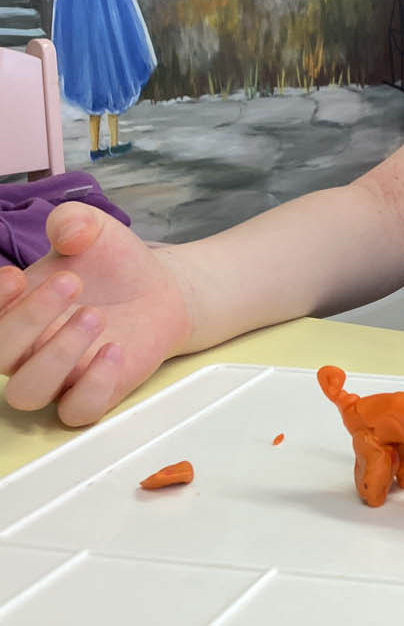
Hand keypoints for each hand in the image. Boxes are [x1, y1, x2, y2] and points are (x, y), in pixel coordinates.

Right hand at [1, 202, 191, 424]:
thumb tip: (69, 232)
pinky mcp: (95, 392)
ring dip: (57, 355)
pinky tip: (114, 351)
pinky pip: (77, 412)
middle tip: (71, 282)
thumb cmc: (112, 264)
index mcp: (12, 311)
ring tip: (96, 315)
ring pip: (29, 391)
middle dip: (28, 319)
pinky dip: (92, 386)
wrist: (159, 289)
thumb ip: (74, 221)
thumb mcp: (94, 229)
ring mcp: (59, 376)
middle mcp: (26, 349)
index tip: (16, 276)